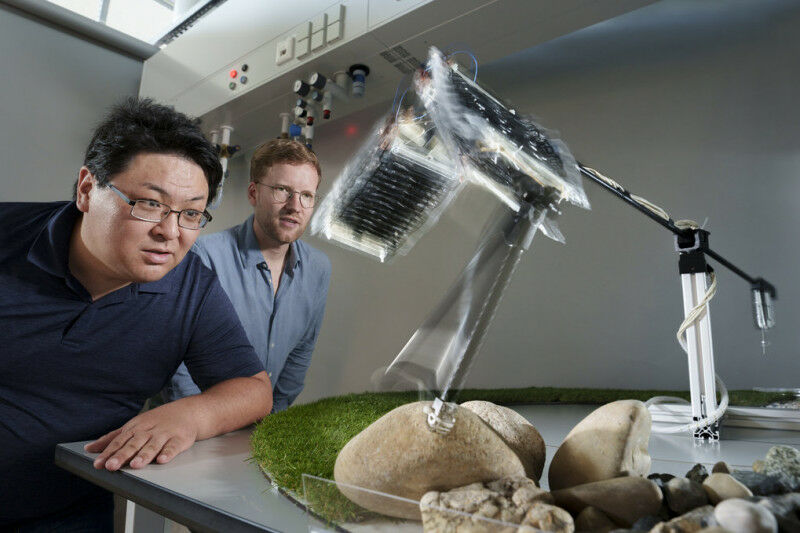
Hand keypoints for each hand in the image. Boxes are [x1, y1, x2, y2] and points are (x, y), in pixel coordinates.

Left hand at [84, 400, 198, 470]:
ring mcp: (164, 434)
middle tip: (112, 466)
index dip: (108, 452)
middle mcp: (148, 431)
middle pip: (134, 443)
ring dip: (144, 455)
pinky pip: (173, 446)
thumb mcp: (133, 426)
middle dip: (122, 454)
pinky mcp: (179, 439)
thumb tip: (90, 448)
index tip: (98, 464)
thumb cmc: (157, 421)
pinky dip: (168, 453)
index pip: (119, 441)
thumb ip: (112, 438)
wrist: (187, 412)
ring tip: (135, 464)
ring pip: (153, 445)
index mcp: (135, 428)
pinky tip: (162, 459)